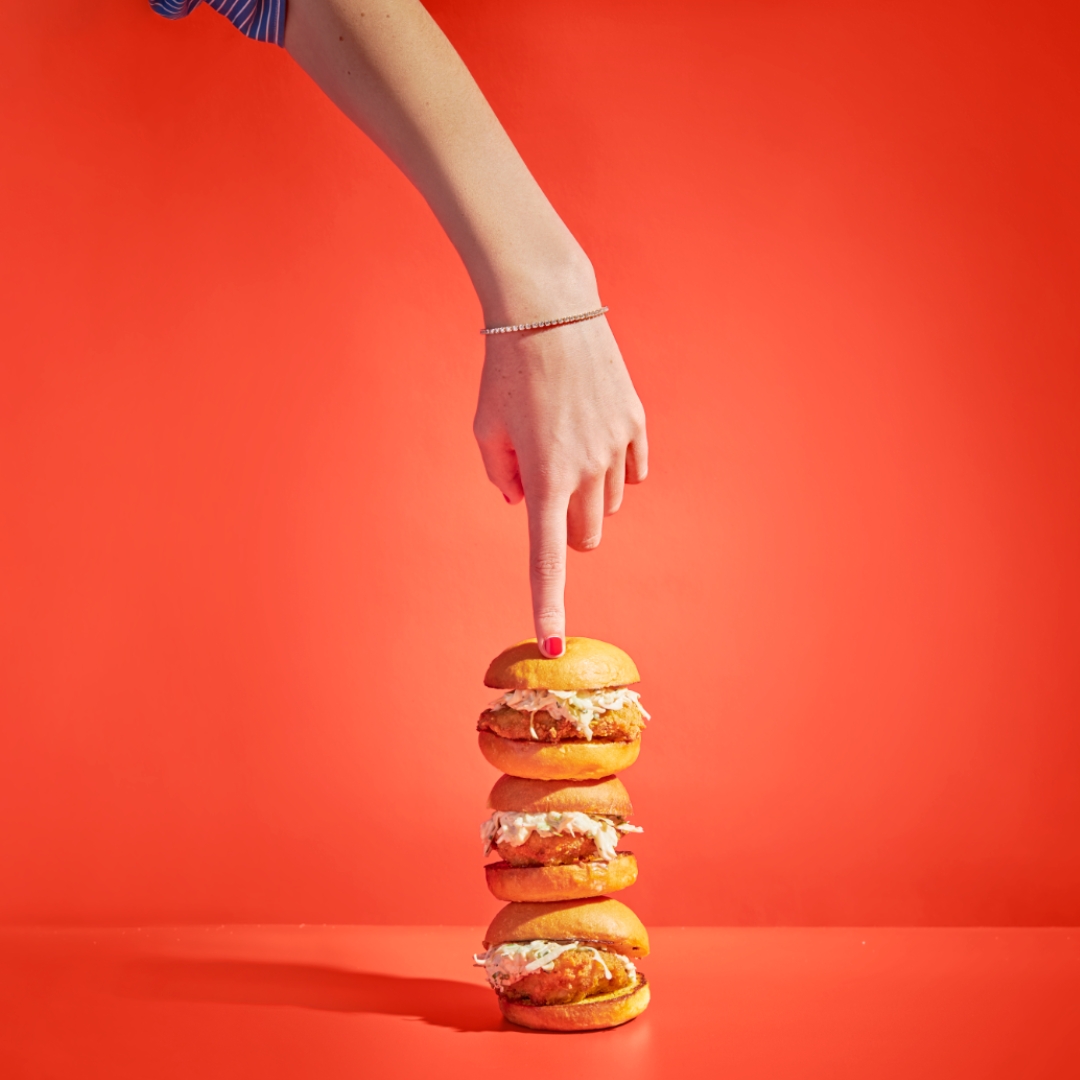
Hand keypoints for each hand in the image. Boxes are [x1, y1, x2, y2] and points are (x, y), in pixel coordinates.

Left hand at [473, 314, 647, 656]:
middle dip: (566, 530)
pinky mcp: (637, 424)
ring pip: (609, 505)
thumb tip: (525, 502)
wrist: (550, 309)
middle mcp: (588, 470)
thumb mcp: (485, 427)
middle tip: (547, 491)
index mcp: (544, 477)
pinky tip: (594, 434)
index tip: (552, 645)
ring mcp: (618, 447)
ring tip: (565, 442)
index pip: (546, 559)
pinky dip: (614, 469)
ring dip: (587, 495)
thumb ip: (500, 474)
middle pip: (586, 538)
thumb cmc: (506, 370)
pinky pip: (633, 473)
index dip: (548, 605)